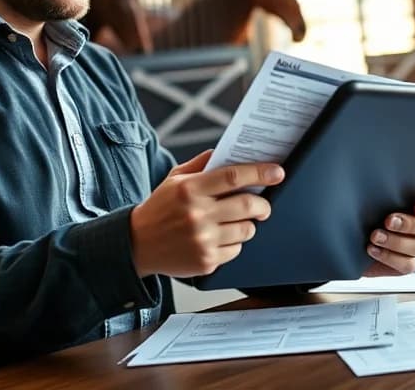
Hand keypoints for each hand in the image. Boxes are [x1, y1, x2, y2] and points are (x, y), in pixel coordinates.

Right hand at [130, 150, 284, 277]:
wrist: (136, 245)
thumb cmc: (160, 208)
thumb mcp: (174, 179)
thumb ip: (202, 164)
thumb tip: (230, 152)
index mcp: (189, 190)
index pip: (233, 177)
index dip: (260, 172)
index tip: (278, 172)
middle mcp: (197, 215)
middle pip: (247, 206)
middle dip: (262, 204)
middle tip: (263, 204)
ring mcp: (202, 240)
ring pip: (246, 230)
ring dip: (248, 225)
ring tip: (236, 222)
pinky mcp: (206, 261)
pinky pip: (236, 250)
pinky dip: (234, 243)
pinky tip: (220, 238)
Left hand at [363, 191, 414, 276]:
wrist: (355, 236)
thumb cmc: (368, 210)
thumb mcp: (375, 197)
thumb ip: (385, 192)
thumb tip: (374, 184)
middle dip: (409, 224)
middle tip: (388, 221)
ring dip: (396, 241)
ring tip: (375, 236)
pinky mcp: (408, 263)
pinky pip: (408, 265)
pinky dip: (390, 257)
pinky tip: (373, 250)